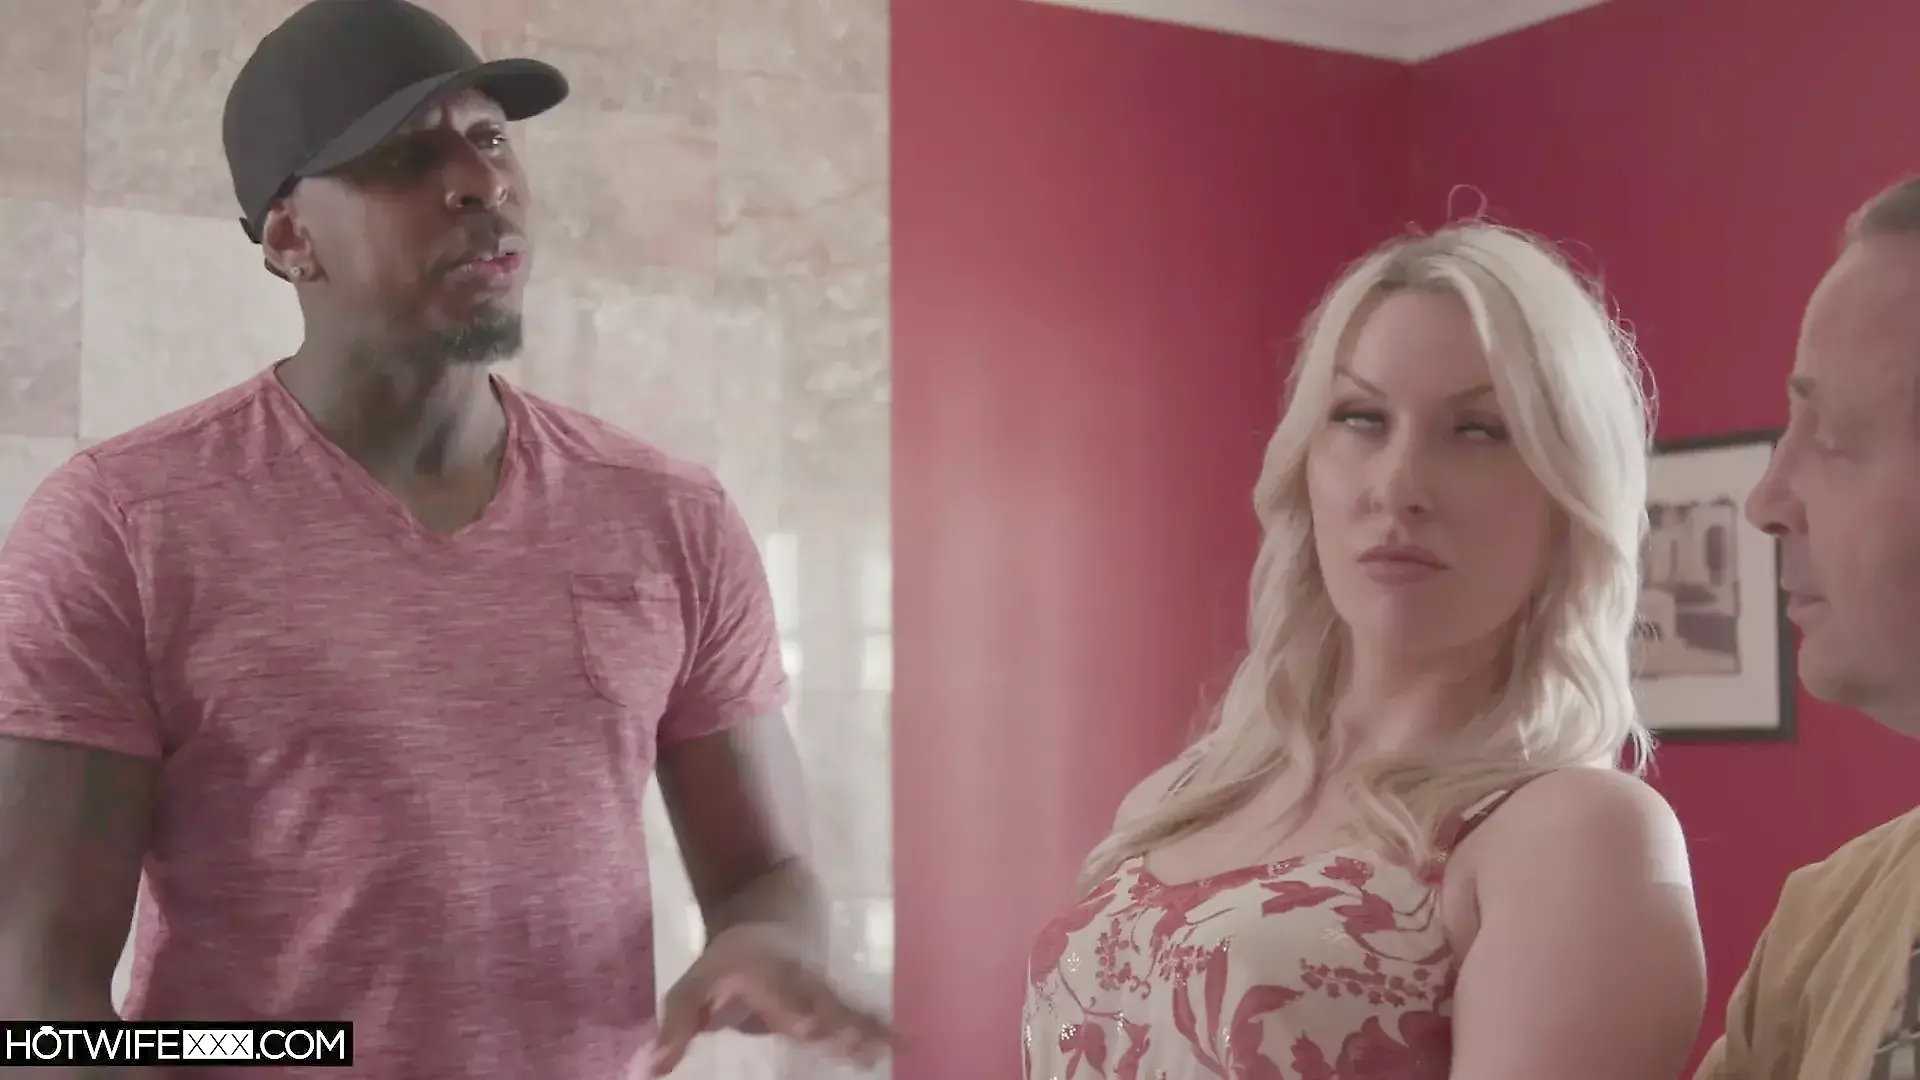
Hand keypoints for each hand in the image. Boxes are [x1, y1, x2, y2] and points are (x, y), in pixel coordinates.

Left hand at [650, 925, 893, 1075]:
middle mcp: (800, 980)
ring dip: (868, 1025)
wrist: (771, 917)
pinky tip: (901, 1043)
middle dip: (841, 1020)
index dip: (792, 1010)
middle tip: (861, 1042)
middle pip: (824, 998)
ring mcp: (822, 988)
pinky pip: (859, 1012)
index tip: (806, 1026)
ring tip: (893, 1044)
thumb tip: (648, 1072)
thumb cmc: (725, 964)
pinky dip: (879, 1026)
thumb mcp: (691, 988)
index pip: (781, 992)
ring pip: (848, 1004)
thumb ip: (673, 1029)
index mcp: (766, 974)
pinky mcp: (835, 999)